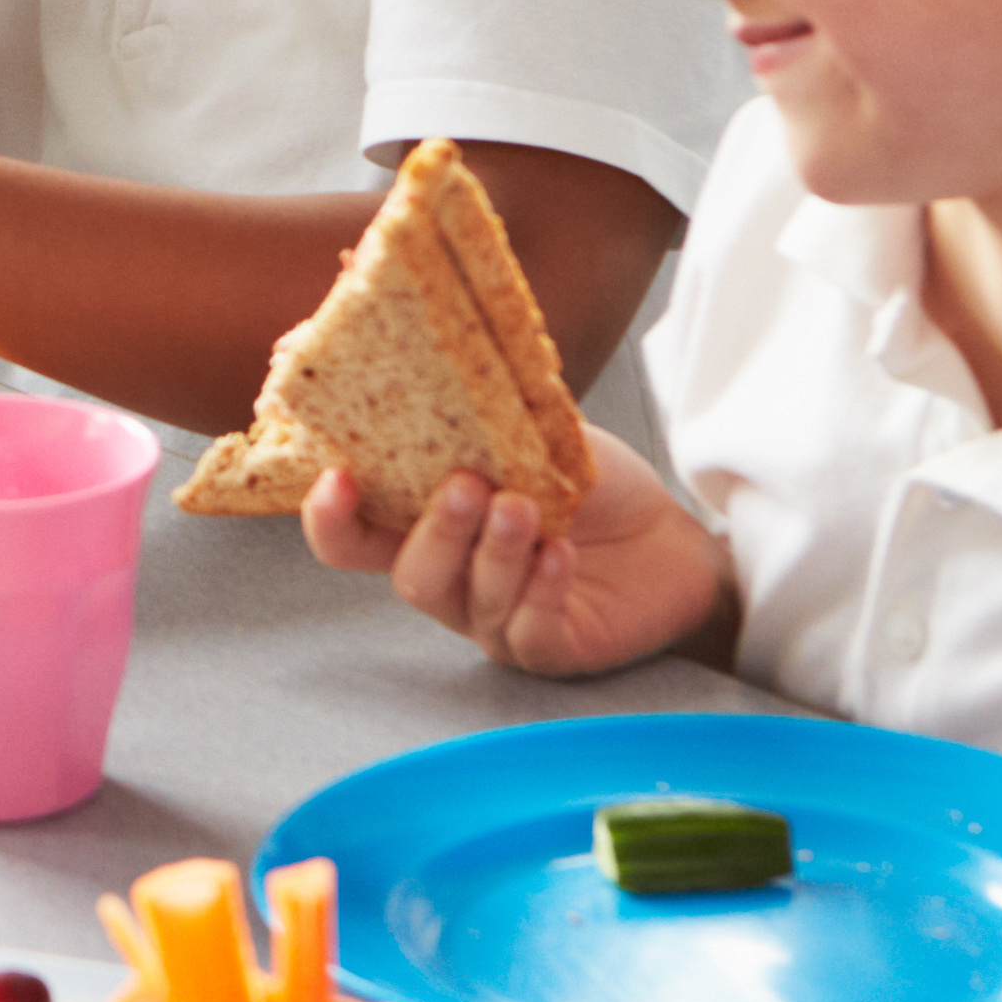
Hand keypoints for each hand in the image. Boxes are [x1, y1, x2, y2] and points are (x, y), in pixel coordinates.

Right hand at [303, 430, 726, 678]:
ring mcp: (497, 621)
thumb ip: (487, 420)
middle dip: (435, 530)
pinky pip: (529, 630)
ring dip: (496, 551)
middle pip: (411, 576)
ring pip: (470, 600)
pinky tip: (562, 555)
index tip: (337, 477)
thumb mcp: (536, 441)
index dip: (331, 519)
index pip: (354, 540)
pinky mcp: (548, 648)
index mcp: (430, 530)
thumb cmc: (593, 492)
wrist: (671, 538)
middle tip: (467, 485)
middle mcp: (453, 582)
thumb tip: (439, 353)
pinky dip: (543, 588)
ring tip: (528, 508)